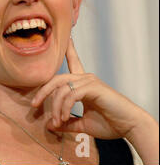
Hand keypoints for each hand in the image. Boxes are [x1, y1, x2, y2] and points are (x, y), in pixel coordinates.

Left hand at [31, 37, 147, 139]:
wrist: (129, 127)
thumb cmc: (109, 124)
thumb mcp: (82, 124)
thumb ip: (66, 122)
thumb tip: (49, 125)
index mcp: (83, 83)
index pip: (73, 62)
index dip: (68, 49)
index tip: (65, 37)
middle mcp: (85, 78)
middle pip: (56, 79)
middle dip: (43, 91)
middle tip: (35, 105)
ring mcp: (89, 81)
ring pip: (61, 89)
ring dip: (56, 106)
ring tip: (57, 121)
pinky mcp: (93, 87)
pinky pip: (71, 95)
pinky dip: (64, 107)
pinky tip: (65, 117)